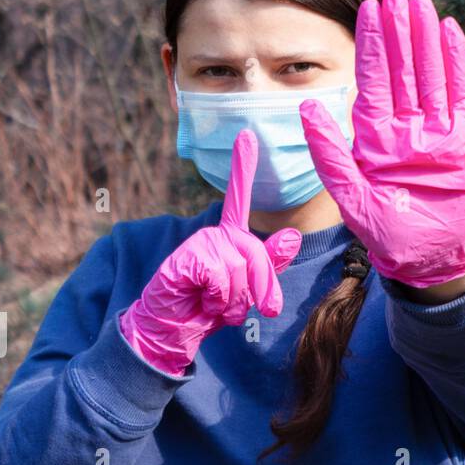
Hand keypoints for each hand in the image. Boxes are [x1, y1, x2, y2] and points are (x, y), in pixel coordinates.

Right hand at [119, 129, 300, 375]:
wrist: (173, 329)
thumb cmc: (210, 307)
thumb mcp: (248, 288)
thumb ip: (270, 264)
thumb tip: (292, 235)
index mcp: (231, 237)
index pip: (239, 199)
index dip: (241, 167)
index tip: (247, 134)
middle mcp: (216, 233)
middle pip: (257, 254)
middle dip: (261, 289)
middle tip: (255, 310)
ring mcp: (200, 243)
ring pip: (240, 269)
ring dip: (235, 300)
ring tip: (216, 303)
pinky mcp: (187, 257)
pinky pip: (221, 277)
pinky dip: (218, 298)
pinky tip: (202, 300)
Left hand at [300, 0, 464, 287]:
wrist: (432, 260)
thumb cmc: (389, 234)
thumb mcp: (350, 195)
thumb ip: (329, 152)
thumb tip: (305, 106)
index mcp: (376, 136)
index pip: (373, 80)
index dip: (371, 44)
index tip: (366, 7)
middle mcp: (408, 127)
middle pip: (403, 69)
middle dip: (398, 30)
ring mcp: (439, 131)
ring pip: (431, 73)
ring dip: (426, 38)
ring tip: (421, 3)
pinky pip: (463, 94)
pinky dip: (457, 63)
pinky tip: (451, 33)